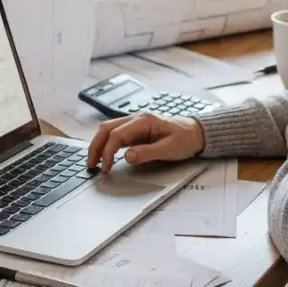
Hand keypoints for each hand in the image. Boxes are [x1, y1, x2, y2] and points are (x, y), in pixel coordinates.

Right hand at [87, 113, 204, 172]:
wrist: (196, 132)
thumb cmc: (185, 139)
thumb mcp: (169, 149)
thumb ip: (147, 153)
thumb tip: (126, 156)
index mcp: (143, 121)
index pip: (116, 134)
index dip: (107, 151)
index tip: (106, 167)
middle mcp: (136, 118)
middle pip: (106, 128)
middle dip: (95, 146)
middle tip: (91, 164)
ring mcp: (135, 123)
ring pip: (108, 130)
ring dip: (99, 145)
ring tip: (94, 162)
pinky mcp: (136, 130)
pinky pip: (116, 135)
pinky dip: (107, 144)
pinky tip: (105, 156)